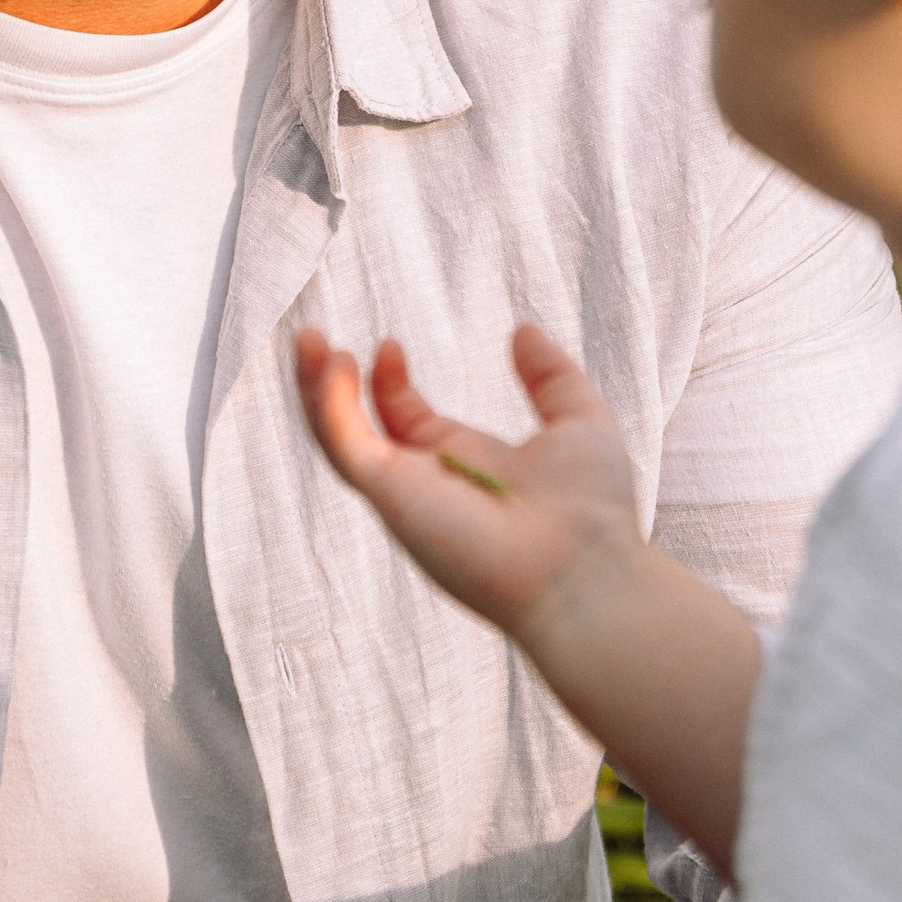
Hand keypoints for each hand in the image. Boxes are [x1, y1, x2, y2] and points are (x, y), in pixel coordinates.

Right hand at [292, 320, 643, 670]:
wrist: (589, 571)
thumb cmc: (593, 513)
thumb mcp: (576, 420)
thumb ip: (549, 375)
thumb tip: (522, 329)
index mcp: (462, 466)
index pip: (403, 421)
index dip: (387, 382)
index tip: (389, 345)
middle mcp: (425, 484)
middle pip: (356, 430)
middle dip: (330, 384)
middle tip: (316, 337)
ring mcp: (405, 493)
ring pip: (338, 439)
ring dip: (316, 390)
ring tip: (308, 339)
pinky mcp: (394, 499)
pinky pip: (348, 448)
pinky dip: (332, 406)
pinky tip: (336, 364)